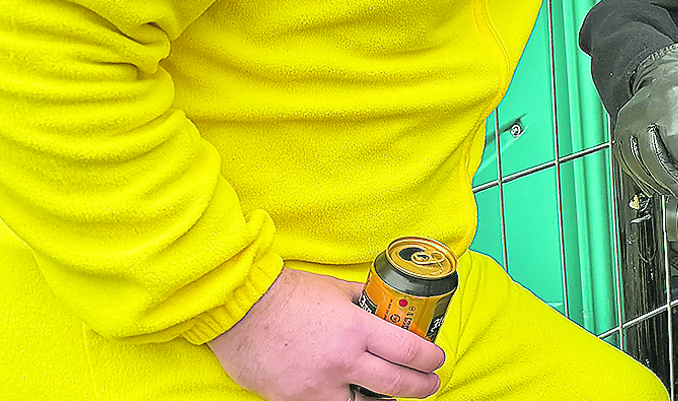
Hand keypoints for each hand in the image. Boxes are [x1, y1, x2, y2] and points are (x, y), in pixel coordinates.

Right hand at [206, 267, 444, 400]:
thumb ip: (364, 300)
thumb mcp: (336, 289)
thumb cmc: (288, 294)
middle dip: (422, 387)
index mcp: (357, 329)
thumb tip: (385, 304)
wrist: (239, 309)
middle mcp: (342, 361)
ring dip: (383, 400)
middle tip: (431, 384)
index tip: (437, 360)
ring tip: (392, 395)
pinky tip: (352, 397)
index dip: (430, 358)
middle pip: (396, 384)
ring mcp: (318, 386)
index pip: (409, 351)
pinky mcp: (294, 400)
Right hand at [615, 43, 677, 240]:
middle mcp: (642, 115)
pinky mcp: (619, 131)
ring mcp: (627, 124)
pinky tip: (651, 184)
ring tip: (670, 192)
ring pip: (636, 162)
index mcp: (664, 104)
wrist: (657, 69)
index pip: (674, 141)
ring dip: (654, 181)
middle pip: (653, 156)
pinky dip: (638, 175)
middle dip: (670, 179)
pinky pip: (625, 159)